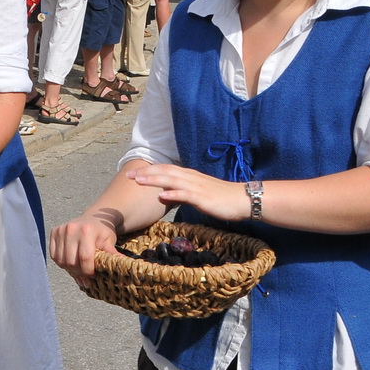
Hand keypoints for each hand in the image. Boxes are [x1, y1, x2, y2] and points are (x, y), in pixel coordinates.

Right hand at [48, 211, 122, 287]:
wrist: (93, 219)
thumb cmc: (102, 232)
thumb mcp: (109, 242)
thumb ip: (112, 255)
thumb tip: (124, 266)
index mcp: (87, 231)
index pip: (85, 258)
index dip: (89, 271)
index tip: (93, 277)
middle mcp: (71, 229)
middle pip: (72, 261)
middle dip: (80, 273)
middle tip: (86, 280)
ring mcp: (61, 230)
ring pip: (61, 261)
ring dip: (70, 270)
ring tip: (79, 274)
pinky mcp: (54, 232)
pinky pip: (54, 256)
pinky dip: (62, 263)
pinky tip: (71, 265)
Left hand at [127, 164, 249, 222]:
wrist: (242, 199)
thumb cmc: (220, 198)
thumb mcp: (197, 194)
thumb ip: (180, 193)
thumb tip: (164, 195)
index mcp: (188, 176)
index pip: (165, 169)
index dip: (148, 170)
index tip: (131, 173)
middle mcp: (190, 178)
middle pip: (164, 172)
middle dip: (145, 173)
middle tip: (127, 175)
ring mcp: (196, 187)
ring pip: (172, 180)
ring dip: (154, 180)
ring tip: (139, 181)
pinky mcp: (203, 197)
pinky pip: (186, 194)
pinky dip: (174, 194)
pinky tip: (162, 195)